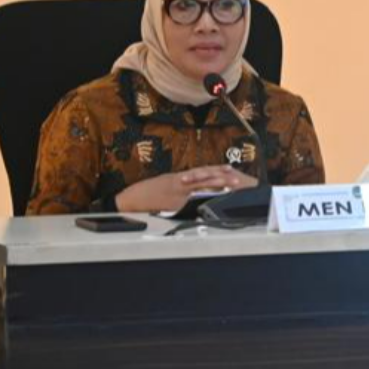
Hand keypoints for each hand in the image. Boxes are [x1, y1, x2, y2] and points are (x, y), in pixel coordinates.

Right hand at [115, 165, 256, 212]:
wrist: (130, 199)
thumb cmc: (145, 194)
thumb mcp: (164, 187)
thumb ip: (179, 189)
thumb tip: (191, 193)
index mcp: (179, 178)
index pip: (202, 173)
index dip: (216, 170)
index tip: (230, 169)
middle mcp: (181, 181)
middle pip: (205, 176)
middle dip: (222, 177)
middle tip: (238, 178)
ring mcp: (177, 189)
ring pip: (200, 183)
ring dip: (216, 183)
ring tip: (229, 182)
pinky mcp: (173, 198)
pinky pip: (188, 194)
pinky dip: (200, 191)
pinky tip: (210, 191)